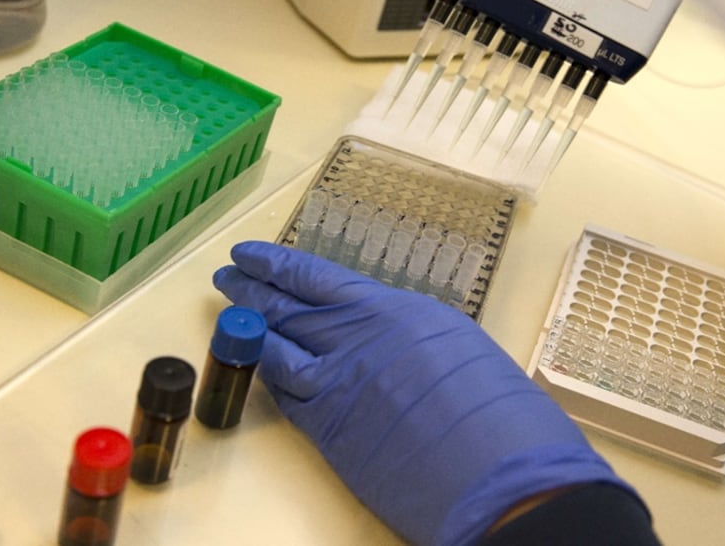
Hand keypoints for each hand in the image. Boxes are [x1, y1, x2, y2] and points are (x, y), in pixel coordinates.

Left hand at [213, 241, 638, 545]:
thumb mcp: (454, 341)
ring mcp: (335, 386)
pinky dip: (268, 378)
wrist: (496, 471)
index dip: (276, 263)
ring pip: (274, 349)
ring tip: (228, 315)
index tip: (249, 253)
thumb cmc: (497, 407)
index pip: (316, 278)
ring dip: (246, 330)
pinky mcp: (327, 432)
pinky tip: (259, 368)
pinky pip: (285, 397)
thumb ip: (406, 331)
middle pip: (286, 308)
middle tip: (226, 277)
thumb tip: (381, 334)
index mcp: (390, 310)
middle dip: (251, 289)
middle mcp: (354, 340)